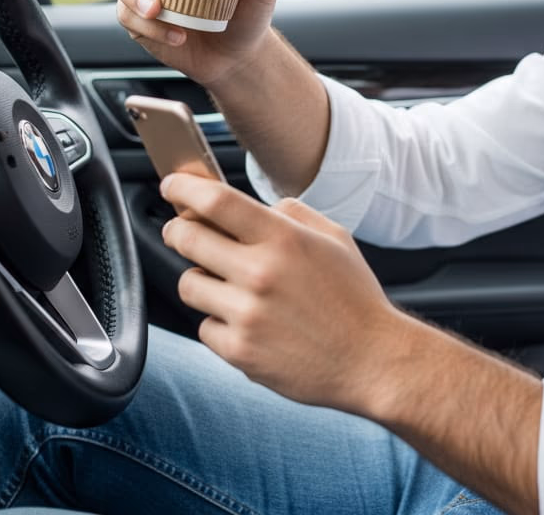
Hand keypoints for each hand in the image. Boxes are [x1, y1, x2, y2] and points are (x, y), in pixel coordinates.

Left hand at [159, 173, 406, 414]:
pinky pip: (205, 327)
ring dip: (201, 279)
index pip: (216, 201)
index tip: (172, 184)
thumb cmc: (354, 296)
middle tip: (182, 230)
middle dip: (177, 229)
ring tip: (231, 285)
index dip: (184, 188)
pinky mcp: (238, 352)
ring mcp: (246, 315)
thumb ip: (291, 213)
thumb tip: (253, 207)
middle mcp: (260, 273)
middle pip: (187, 238)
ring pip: (189, 284)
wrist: (371, 359)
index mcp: (284, 239)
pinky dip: (220, 322)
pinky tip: (250, 322)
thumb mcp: (334, 237)